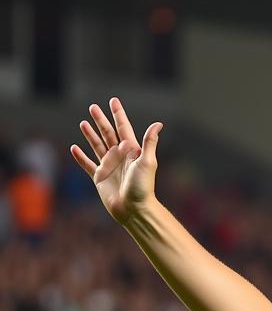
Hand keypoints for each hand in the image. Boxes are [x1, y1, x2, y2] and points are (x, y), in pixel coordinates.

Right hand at [70, 98, 162, 224]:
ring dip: (90, 135)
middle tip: (93, 107)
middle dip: (101, 120)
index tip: (113, 101)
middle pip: (108, 134)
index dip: (118, 114)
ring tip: (83, 123)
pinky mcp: (100, 178)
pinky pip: (88, 165)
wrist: (134, 209)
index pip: (123, 128)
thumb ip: (149, 142)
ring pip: (97, 146)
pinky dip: (80, 157)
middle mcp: (120, 157)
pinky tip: (74, 149)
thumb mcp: (147, 162)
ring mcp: (109, 167)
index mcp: (131, 151)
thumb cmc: (142, 187)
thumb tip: (158, 124)